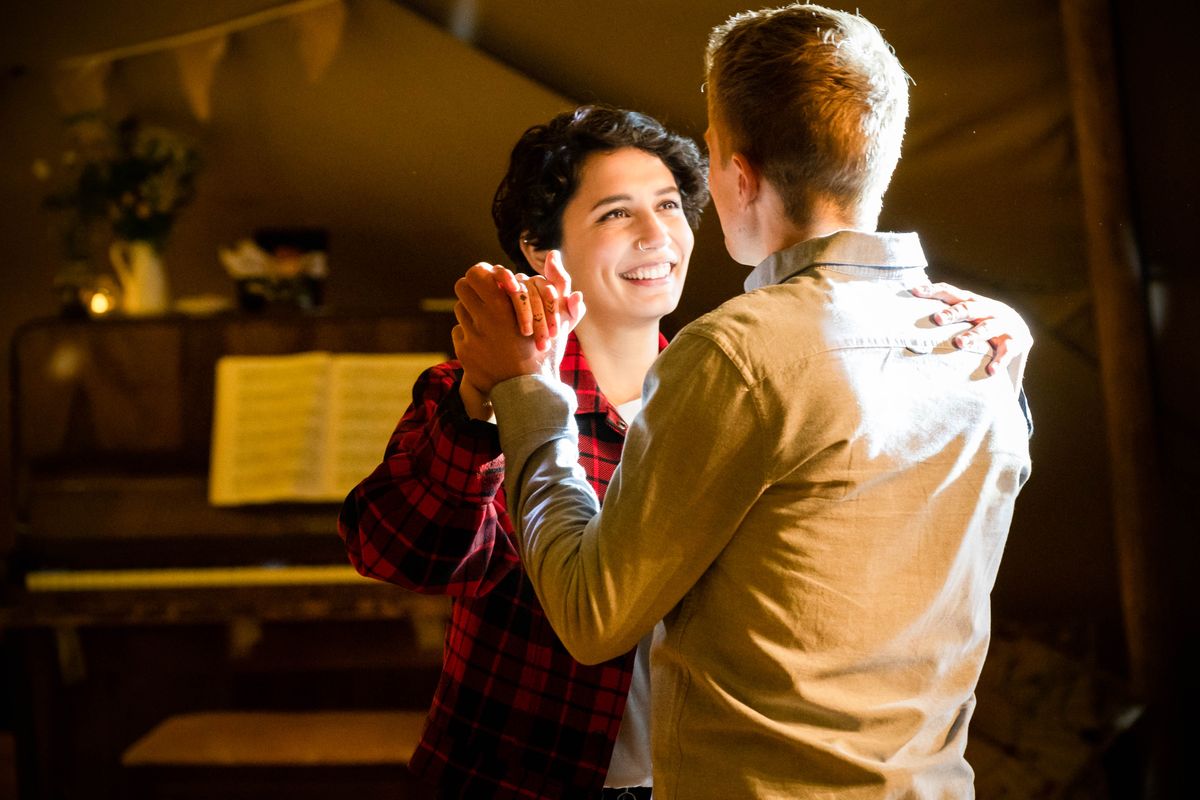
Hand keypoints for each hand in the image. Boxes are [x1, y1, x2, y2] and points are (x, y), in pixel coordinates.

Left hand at [452, 253, 584, 394]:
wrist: (528, 393)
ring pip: (460, 309)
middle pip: (463, 287)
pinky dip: (469, 333)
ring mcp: (471, 336)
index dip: (481, 273)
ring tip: (485, 319)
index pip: (475, 274)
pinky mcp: (463, 352)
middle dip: (472, 288)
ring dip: (471, 311)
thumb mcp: (557, 320)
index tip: (489, 279)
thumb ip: (559, 285)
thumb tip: (555, 254)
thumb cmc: (545, 353)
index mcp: (504, 308)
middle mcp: (483, 320)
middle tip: (482, 294)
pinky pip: (459, 331)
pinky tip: (482, 340)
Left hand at [911, 282, 1030, 375]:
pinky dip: (999, 361)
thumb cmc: (981, 322)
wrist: (1020, 331)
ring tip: (960, 343)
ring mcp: (1002, 324)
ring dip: (974, 335)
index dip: (933, 291)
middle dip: (953, 313)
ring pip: (988, 328)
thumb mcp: (966, 314)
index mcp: (972, 301)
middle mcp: (987, 309)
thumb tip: (908, 305)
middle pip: (968, 308)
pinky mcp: (1015, 341)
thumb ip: (945, 311)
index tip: (914, 291)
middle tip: (937, 319)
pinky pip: (1007, 351)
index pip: (950, 292)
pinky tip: (990, 371)